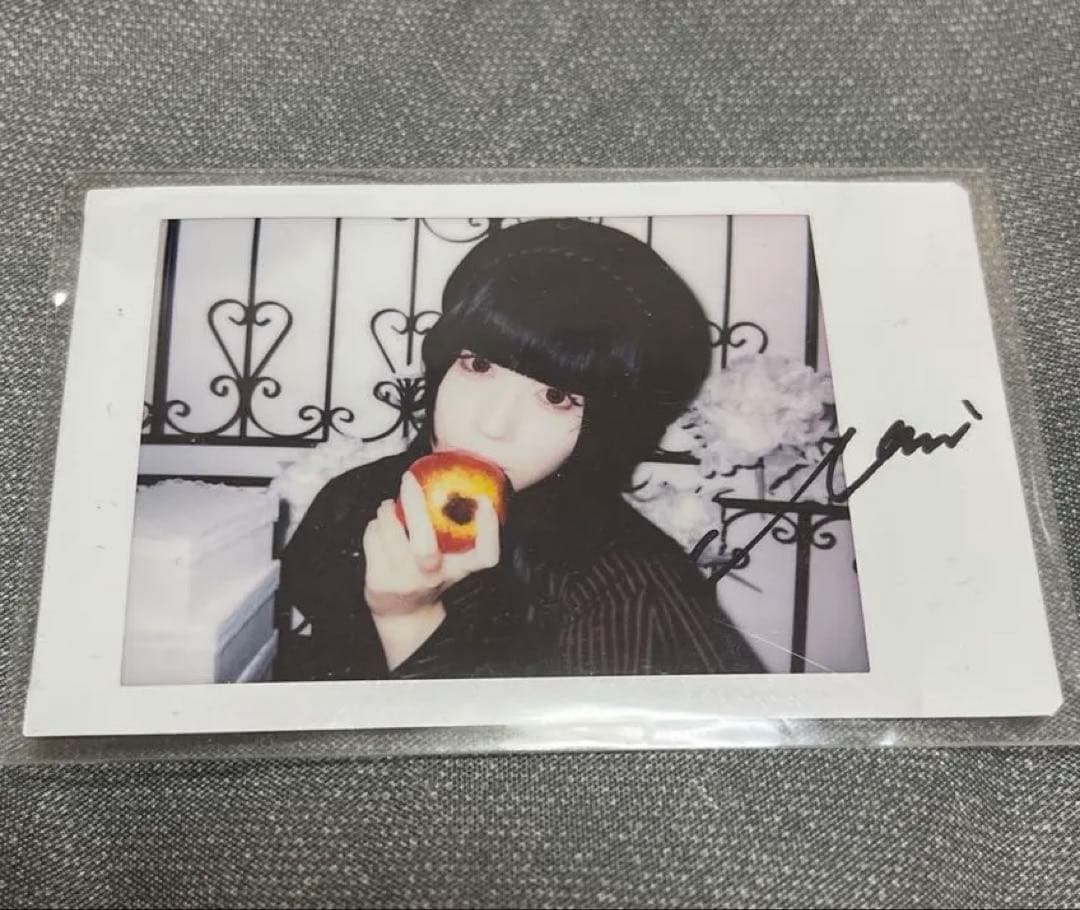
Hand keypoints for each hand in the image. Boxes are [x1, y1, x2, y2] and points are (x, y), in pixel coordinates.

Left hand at [362, 470, 499, 616]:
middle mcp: (433, 578)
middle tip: (409, 481)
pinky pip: (372, 540)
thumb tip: (456, 483)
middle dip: (415, 507)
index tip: (484, 502)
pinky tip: (380, 527)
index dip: (489, 531)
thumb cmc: (430, 574)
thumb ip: (460, 530)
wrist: (403, 613)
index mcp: (459, 568)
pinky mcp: (379, 582)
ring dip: (386, 511)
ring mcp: (404, 582)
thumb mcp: (454, 557)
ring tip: (389, 506)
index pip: (485, 557)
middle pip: (425, 547)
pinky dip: (374, 526)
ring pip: (390, 535)